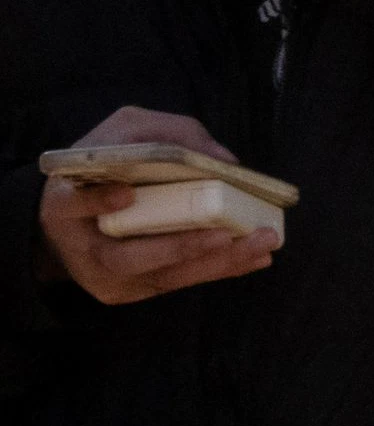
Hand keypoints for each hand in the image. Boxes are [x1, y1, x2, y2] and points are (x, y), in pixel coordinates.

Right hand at [35, 107, 278, 303]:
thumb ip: (165, 134)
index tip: (125, 193)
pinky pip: (176, 282)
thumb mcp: (123, 135)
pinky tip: (255, 257)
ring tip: (260, 245)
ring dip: (215, 262)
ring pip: (161, 276)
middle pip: (126, 257)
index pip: (70, 203)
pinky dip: (217, 269)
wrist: (71, 221)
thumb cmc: (103, 168)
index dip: (96, 200)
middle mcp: (79, 247)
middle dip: (180, 247)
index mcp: (62, 204)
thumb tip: (222, 159)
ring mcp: (104, 276)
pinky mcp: (128, 290)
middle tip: (226, 235)